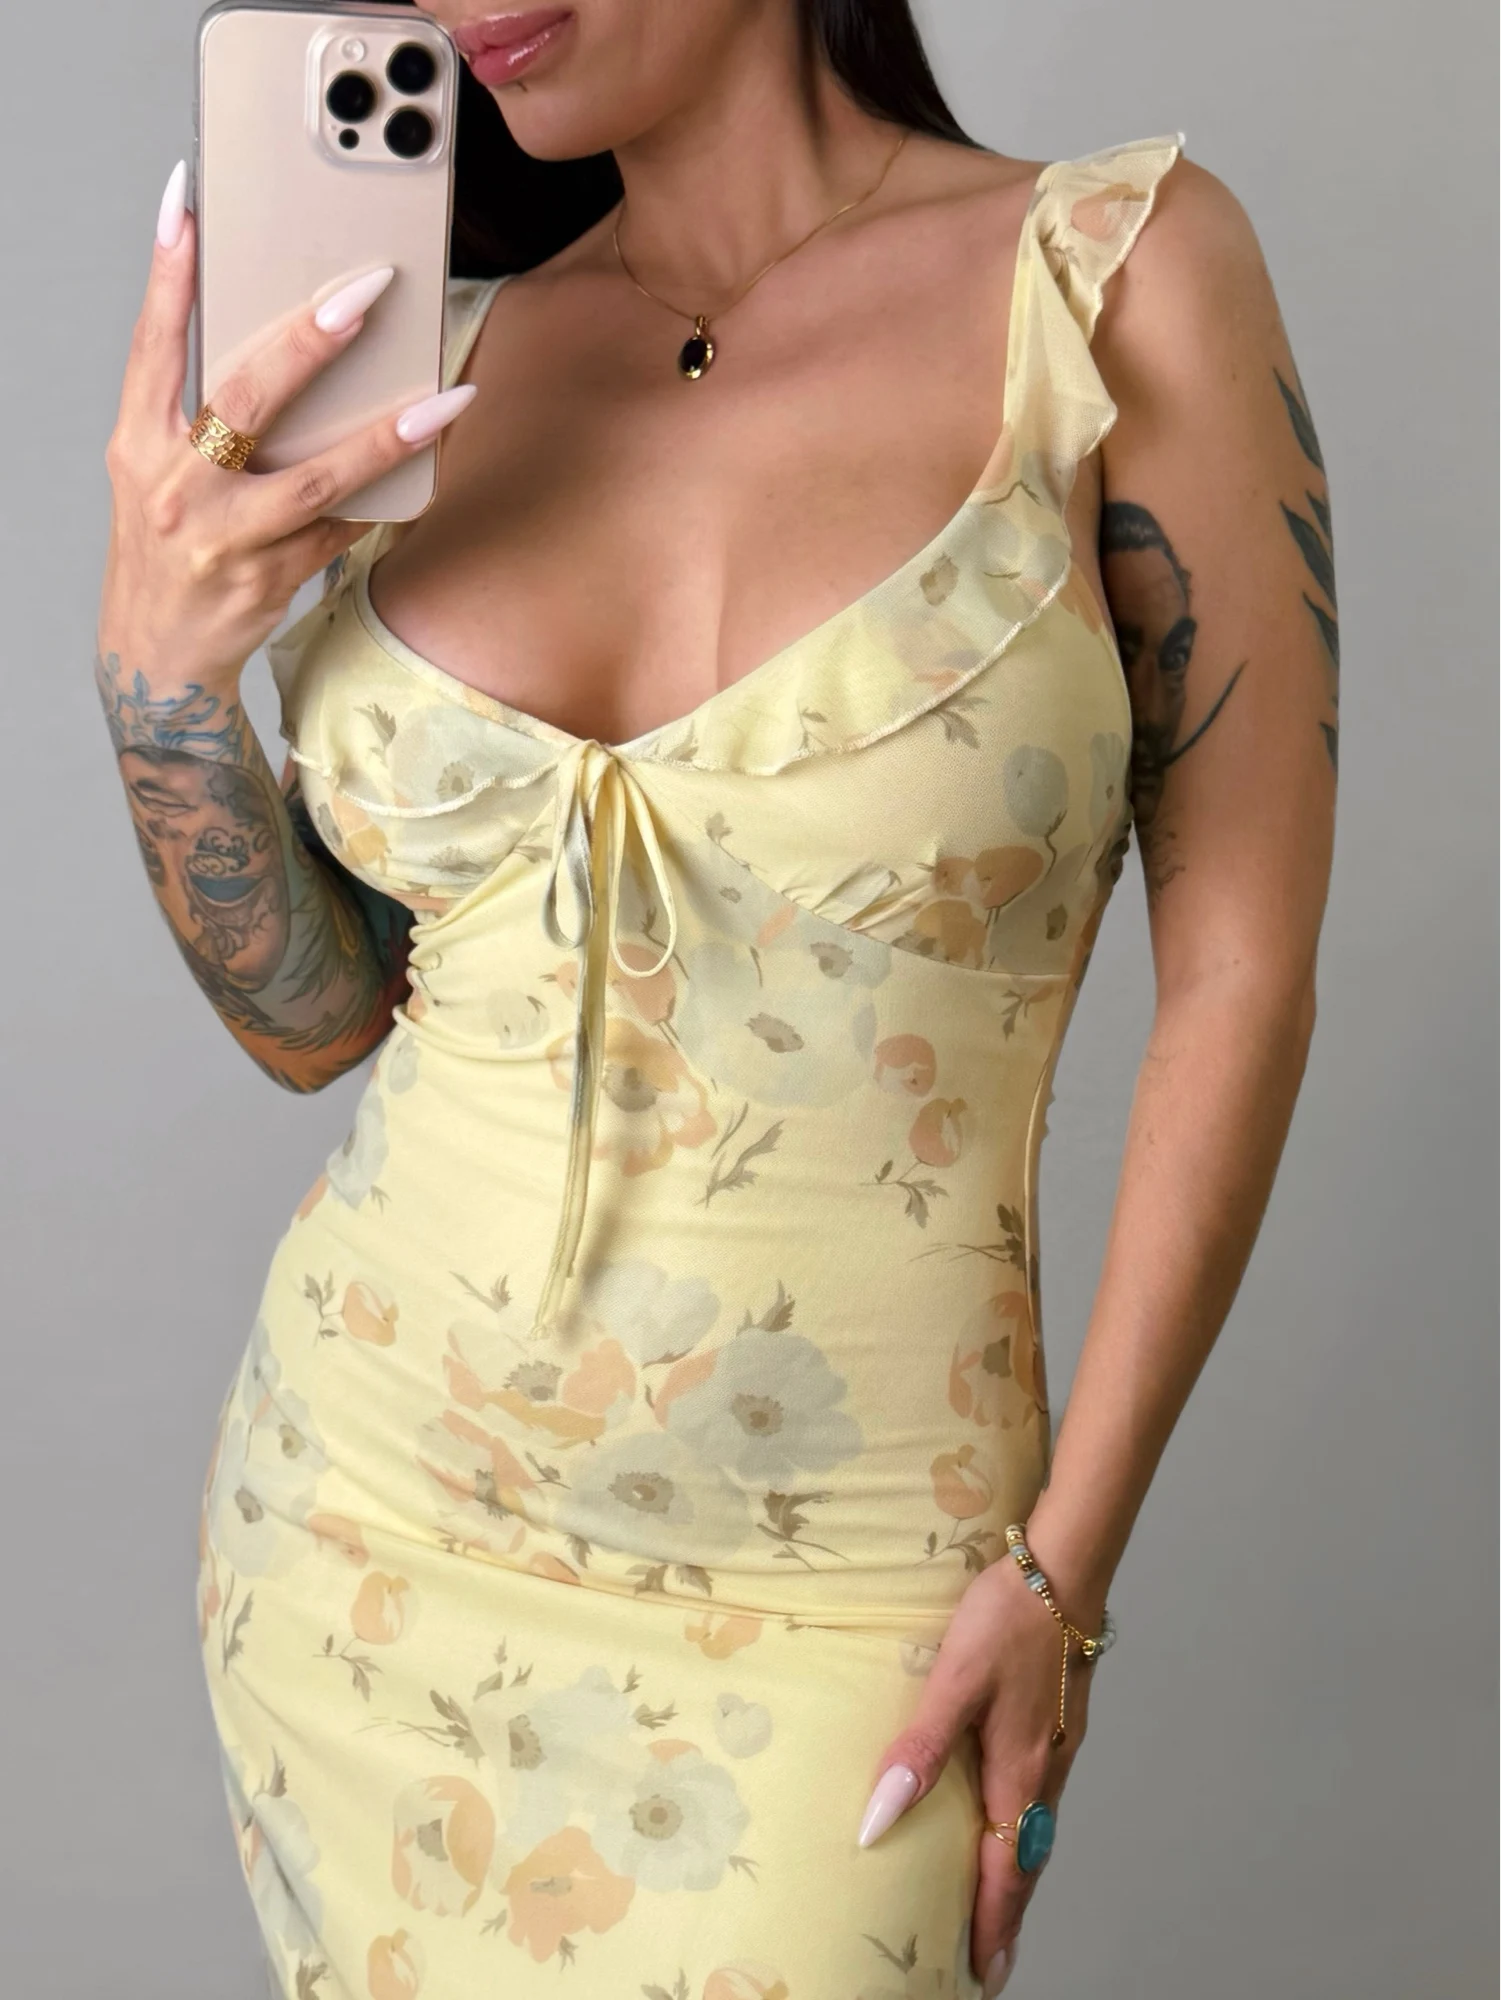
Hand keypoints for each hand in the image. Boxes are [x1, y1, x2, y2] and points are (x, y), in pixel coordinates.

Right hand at [99, 160, 478, 691]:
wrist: (158, 652)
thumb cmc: (166, 544)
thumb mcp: (154, 471)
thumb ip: (198, 412)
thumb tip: (287, 346)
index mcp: (138, 443)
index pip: (152, 345)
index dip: (168, 274)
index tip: (190, 206)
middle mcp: (176, 486)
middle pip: (247, 398)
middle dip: (309, 340)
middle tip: (366, 291)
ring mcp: (226, 537)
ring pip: (316, 477)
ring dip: (387, 436)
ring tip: (444, 400)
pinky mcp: (271, 576)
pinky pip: (343, 527)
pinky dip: (386, 496)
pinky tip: (431, 463)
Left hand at [857, 1535, 1105, 1996]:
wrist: (1065, 1569)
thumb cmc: (1007, 1619)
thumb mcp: (954, 1681)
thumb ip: (920, 1750)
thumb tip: (879, 1821)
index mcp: (1021, 1772)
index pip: (1006, 1872)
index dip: (992, 1924)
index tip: (983, 1972)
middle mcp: (1046, 1770)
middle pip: (1028, 1862)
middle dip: (1008, 1916)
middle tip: (990, 1961)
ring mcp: (1059, 1745)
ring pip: (1037, 1830)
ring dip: (1018, 1876)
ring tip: (996, 1906)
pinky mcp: (1061, 1720)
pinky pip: (1041, 1798)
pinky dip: (1025, 1832)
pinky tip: (1009, 1819)